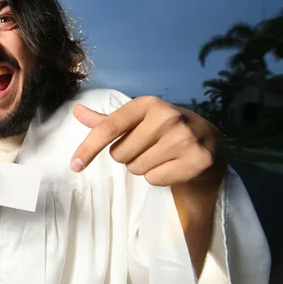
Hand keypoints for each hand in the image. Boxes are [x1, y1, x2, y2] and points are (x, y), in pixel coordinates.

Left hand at [70, 96, 225, 186]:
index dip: (89, 148)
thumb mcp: (137, 119)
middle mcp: (167, 117)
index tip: (74, 165)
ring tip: (161, 155)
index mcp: (147, 103)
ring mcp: (184, 138)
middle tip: (147, 148)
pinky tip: (173, 165)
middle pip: (119, 154)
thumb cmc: (163, 130)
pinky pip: (155, 180)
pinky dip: (159, 178)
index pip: (109, 128)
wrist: (209, 142)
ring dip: (142, 167)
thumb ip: (106, 120)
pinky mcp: (197, 160)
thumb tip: (76, 111)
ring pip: (136, 168)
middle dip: (127, 156)